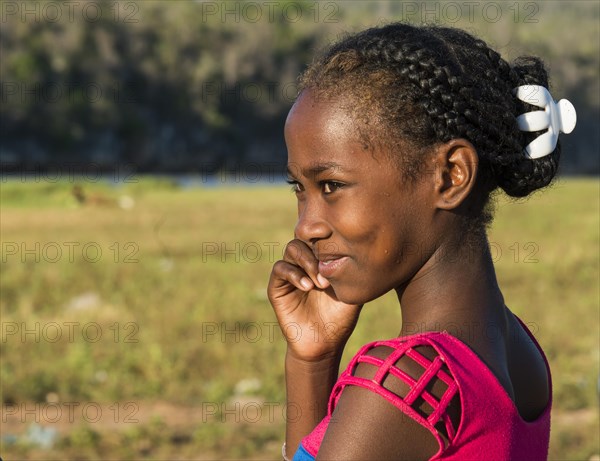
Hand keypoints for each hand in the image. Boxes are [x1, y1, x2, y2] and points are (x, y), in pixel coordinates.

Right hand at [268, 239, 362, 361]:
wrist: (324, 343)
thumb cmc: (340, 317)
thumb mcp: (352, 290)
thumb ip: (354, 269)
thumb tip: (366, 248)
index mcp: (321, 260)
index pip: (321, 236)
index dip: (327, 234)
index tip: (339, 241)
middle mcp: (304, 263)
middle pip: (305, 237)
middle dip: (318, 250)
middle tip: (329, 272)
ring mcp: (290, 273)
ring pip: (292, 248)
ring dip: (306, 261)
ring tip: (320, 282)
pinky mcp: (276, 287)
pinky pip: (280, 269)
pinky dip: (293, 274)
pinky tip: (307, 287)